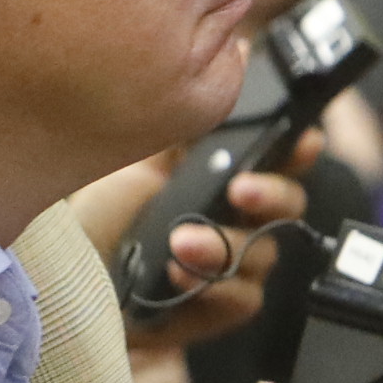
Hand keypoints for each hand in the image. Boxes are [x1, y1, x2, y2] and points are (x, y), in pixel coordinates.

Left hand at [71, 140, 310, 349]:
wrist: (80, 273)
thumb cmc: (111, 212)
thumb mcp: (139, 158)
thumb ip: (180, 127)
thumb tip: (214, 78)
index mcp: (233, 174)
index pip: (283, 157)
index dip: (300, 147)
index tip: (301, 141)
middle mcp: (246, 216)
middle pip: (289, 203)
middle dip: (271, 193)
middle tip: (239, 189)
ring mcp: (242, 262)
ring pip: (264, 252)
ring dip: (224, 244)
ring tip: (181, 241)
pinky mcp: (227, 304)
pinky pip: (244, 296)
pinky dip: (213, 284)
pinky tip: (177, 273)